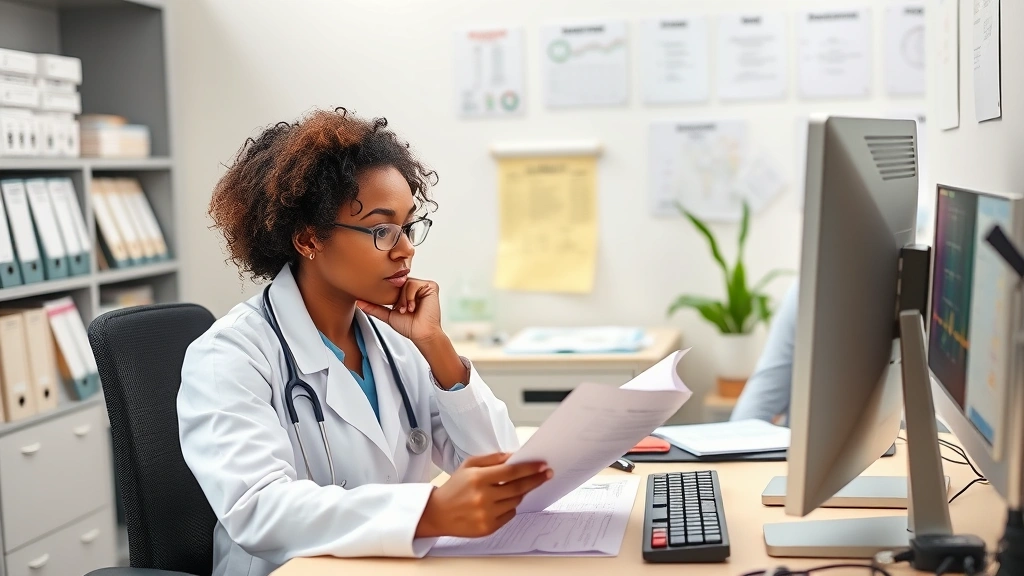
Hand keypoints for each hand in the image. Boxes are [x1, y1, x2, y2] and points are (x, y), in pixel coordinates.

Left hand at [356, 278, 442, 344]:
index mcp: (407, 291)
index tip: (394, 308)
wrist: (421, 334)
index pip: (394, 284)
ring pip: (406, 283)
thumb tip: (358, 302)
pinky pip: (414, 284)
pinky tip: (414, 307)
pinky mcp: (431, 286)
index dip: (390, 294)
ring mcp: (424, 285)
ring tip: (407, 310)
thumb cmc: (409, 327)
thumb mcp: (388, 315)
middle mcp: (416, 286)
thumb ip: (374, 308)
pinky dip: (411, 297)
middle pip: (400, 282)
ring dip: (404, 299)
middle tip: (401, 311)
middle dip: (398, 298)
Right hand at [414, 452, 551, 538]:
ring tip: (518, 487)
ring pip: (515, 502)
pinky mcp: (488, 528)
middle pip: (518, 488)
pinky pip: (510, 515)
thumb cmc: (454, 487)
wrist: (438, 513)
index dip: (530, 468)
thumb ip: (493, 459)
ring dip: (521, 493)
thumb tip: (515, 456)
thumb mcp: (469, 465)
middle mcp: (483, 497)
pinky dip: (510, 507)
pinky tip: (503, 501)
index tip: (543, 465)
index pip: (511, 472)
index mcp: (478, 478)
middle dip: (535, 480)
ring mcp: (486, 514)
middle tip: (547, 474)